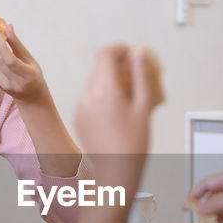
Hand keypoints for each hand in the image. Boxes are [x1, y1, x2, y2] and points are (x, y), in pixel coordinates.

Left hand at [0, 24, 47, 102]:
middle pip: (0, 60)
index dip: (2, 47)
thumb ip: (17, 44)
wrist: (30, 96)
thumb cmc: (33, 75)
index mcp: (27, 76)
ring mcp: (4, 84)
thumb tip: (8, 26)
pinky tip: (0, 51)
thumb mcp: (29, 59)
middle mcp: (15, 82)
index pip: (11, 61)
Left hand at [75, 45, 163, 160]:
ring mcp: (80, 107)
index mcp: (104, 91)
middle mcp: (87, 96)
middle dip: (118, 65)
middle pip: (100, 67)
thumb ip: (141, 76)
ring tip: (131, 95)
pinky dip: (104, 95)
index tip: (133, 54)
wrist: (116, 173)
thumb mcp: (143, 107)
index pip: (105, 54)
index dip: (121, 49)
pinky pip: (90, 97)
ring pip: (95, 82)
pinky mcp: (79, 117)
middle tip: (137, 75)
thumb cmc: (133, 144)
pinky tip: (119, 109)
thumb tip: (139, 54)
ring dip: (111, 81)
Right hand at [189, 169, 222, 222]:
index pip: (207, 183)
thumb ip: (218, 203)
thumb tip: (201, 207)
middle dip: (207, 206)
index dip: (196, 193)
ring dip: (218, 213)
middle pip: (213, 194)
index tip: (187, 204)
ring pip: (222, 204)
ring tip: (216, 220)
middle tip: (199, 217)